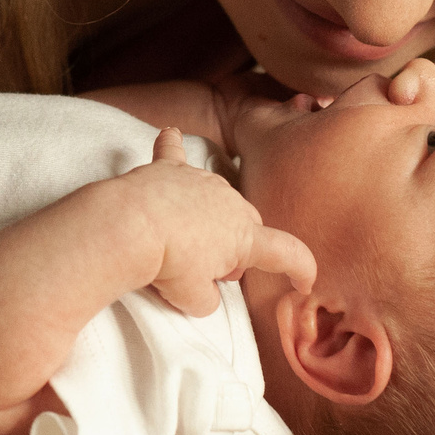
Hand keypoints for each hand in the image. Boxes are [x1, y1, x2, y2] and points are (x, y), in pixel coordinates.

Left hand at [120, 128, 315, 315]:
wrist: (132, 226)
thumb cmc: (166, 264)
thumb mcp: (194, 300)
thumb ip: (208, 297)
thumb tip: (203, 290)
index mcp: (245, 237)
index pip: (286, 252)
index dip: (300, 269)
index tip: (303, 283)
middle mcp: (231, 202)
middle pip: (247, 225)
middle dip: (235, 249)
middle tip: (208, 271)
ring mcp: (201, 181)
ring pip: (216, 197)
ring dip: (207, 217)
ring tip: (179, 241)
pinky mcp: (169, 168)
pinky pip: (174, 152)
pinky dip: (172, 147)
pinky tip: (171, 134)